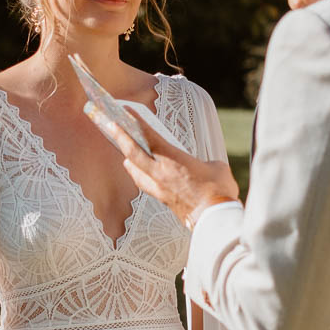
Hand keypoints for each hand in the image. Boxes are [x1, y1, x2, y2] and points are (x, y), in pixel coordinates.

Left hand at [104, 109, 237, 227]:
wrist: (215, 218)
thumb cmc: (219, 191)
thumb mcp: (216, 167)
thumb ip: (205, 162)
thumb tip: (205, 167)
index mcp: (173, 160)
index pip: (149, 136)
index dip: (135, 122)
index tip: (125, 111)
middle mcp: (160, 173)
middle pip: (133, 152)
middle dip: (120, 137)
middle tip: (110, 125)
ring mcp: (159, 188)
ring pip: (135, 170)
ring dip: (128, 159)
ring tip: (125, 152)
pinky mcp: (163, 199)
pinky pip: (144, 184)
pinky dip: (138, 175)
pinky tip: (140, 173)